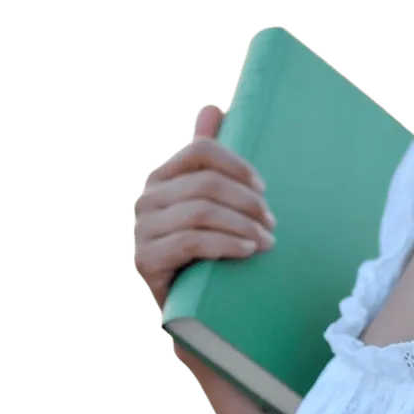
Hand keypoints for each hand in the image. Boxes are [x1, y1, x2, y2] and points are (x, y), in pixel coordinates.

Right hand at [134, 104, 276, 310]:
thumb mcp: (212, 201)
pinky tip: (247, 250)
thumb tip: (214, 108)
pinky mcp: (145, 260)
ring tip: (268, 240)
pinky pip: (191, 241)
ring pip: (202, 213)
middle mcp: (146, 199)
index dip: (237, 164)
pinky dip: (226, 244)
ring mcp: (141, 230)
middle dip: (247, 202)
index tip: (264, 188)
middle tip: (272, 222)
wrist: (189, 304)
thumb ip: (211, 157)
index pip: (202, 150)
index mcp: (164, 177)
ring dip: (243, 225)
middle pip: (207, 184)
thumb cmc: (208, 245)